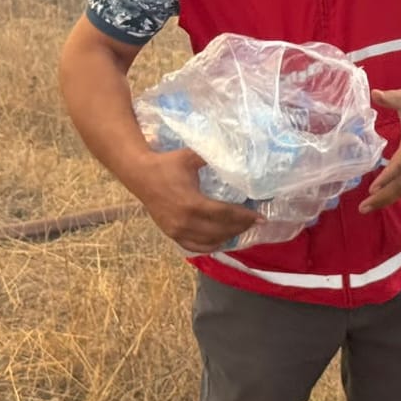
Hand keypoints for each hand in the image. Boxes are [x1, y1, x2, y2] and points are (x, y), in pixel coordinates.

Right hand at [122, 148, 261, 252]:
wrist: (140, 175)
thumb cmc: (167, 164)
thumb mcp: (191, 156)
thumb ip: (213, 156)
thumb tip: (237, 154)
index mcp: (192, 203)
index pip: (225, 215)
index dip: (244, 217)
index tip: (260, 217)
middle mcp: (185, 222)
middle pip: (220, 230)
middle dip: (241, 227)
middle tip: (256, 223)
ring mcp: (177, 231)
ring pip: (209, 241)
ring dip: (228, 237)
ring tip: (243, 229)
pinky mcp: (171, 234)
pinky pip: (195, 246)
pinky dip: (211, 245)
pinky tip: (222, 240)